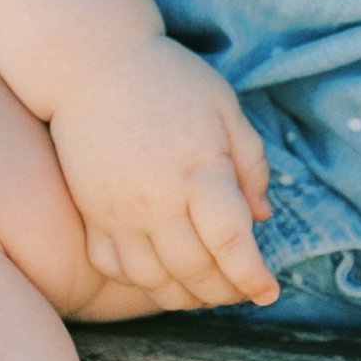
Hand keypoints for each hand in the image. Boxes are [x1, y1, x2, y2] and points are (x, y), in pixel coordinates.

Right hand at [46, 36, 278, 308]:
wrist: (92, 64)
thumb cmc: (169, 80)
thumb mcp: (226, 110)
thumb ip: (250, 165)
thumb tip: (261, 218)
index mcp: (198, 173)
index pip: (231, 243)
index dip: (253, 276)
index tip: (269, 291)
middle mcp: (157, 201)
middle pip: (196, 271)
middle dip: (226, 292)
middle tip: (242, 290)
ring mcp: (118, 212)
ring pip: (154, 280)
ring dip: (185, 297)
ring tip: (206, 290)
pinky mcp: (92, 214)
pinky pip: (114, 267)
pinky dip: (141, 282)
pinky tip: (162, 274)